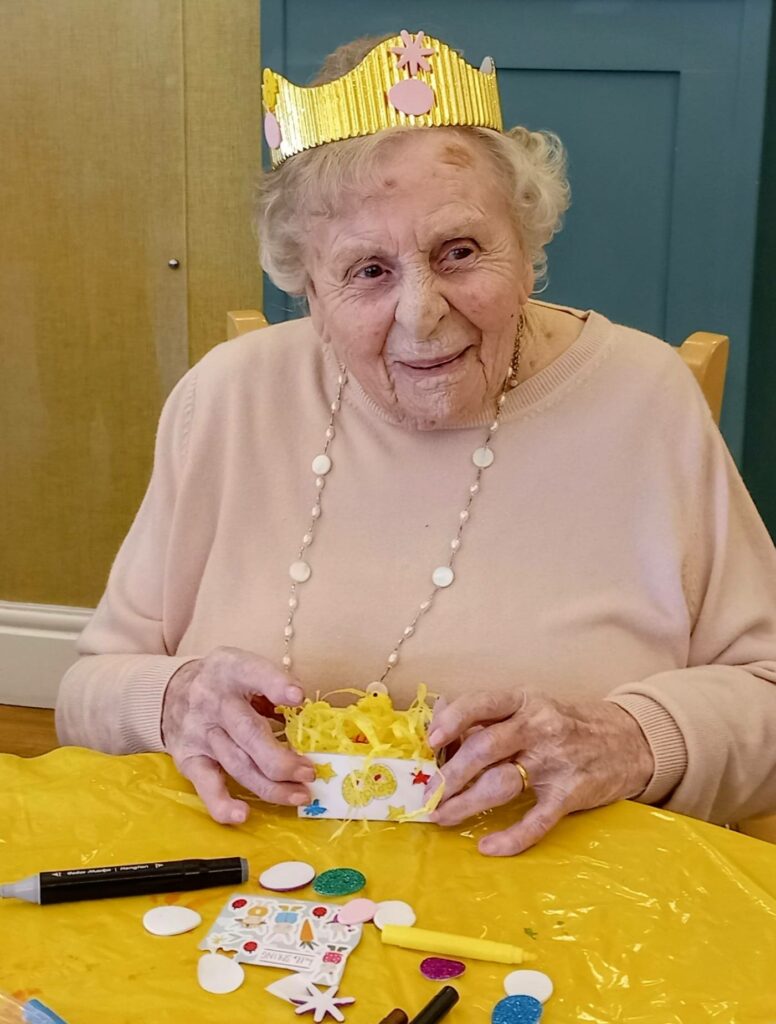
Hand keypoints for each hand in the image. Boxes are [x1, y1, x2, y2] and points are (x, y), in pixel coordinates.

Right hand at [161, 646, 314, 824]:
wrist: (169, 691)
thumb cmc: (223, 682)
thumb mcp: (245, 668)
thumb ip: (272, 686)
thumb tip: (305, 715)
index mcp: (231, 670)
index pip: (254, 673)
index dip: (276, 685)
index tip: (298, 697)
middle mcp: (213, 701)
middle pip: (249, 734)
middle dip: (282, 759)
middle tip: (309, 773)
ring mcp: (199, 733)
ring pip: (238, 764)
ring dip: (271, 786)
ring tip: (300, 795)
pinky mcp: (188, 760)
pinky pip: (206, 785)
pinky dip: (223, 804)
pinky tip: (242, 815)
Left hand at [427, 691, 653, 855]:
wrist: (627, 741)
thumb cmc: (565, 723)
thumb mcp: (529, 707)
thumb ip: (488, 716)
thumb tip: (438, 727)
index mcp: (524, 700)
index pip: (480, 703)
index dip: (451, 722)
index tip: (430, 743)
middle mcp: (538, 726)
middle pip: (485, 747)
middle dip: (451, 775)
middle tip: (430, 795)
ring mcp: (555, 761)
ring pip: (502, 783)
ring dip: (467, 803)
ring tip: (443, 817)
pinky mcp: (570, 794)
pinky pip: (536, 821)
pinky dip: (510, 838)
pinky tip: (487, 846)